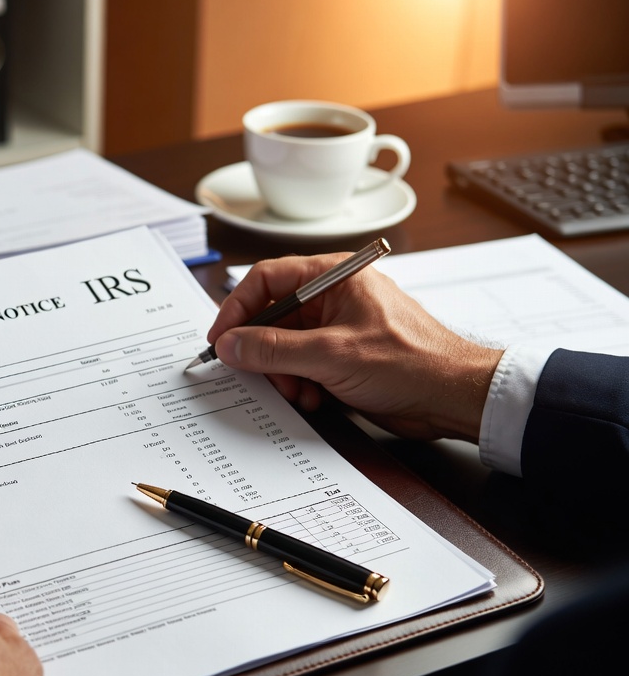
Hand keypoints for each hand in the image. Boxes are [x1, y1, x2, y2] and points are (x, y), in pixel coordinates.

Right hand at [206, 252, 502, 441]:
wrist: (454, 398)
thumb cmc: (414, 362)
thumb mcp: (332, 355)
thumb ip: (274, 349)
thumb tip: (231, 344)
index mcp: (334, 277)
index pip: (267, 279)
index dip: (238, 308)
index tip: (222, 338)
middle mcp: (332, 298)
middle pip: (272, 317)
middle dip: (264, 351)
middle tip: (260, 374)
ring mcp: (337, 328)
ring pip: (283, 346)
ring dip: (283, 373)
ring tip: (299, 392)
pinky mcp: (341, 357)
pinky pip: (301, 366)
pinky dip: (299, 384)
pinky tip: (314, 398)